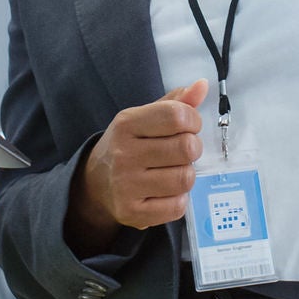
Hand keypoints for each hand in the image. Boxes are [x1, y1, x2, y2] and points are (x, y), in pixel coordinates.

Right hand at [67, 80, 207, 253]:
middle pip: (186, 148)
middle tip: (181, 151)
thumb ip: (175, 102)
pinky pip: (177, 207)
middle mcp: (123, 154)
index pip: (176, 115)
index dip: (193, 120)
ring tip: (173, 170)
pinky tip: (167, 192)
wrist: (95, 182)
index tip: (188, 126)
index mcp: (126, 124)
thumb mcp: (144, 118)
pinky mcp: (132, 212)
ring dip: (186, 174)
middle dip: (192, 148)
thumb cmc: (129, 145)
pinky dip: (179, 199)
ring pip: (185, 178)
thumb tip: (202, 86)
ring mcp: (126, 186)